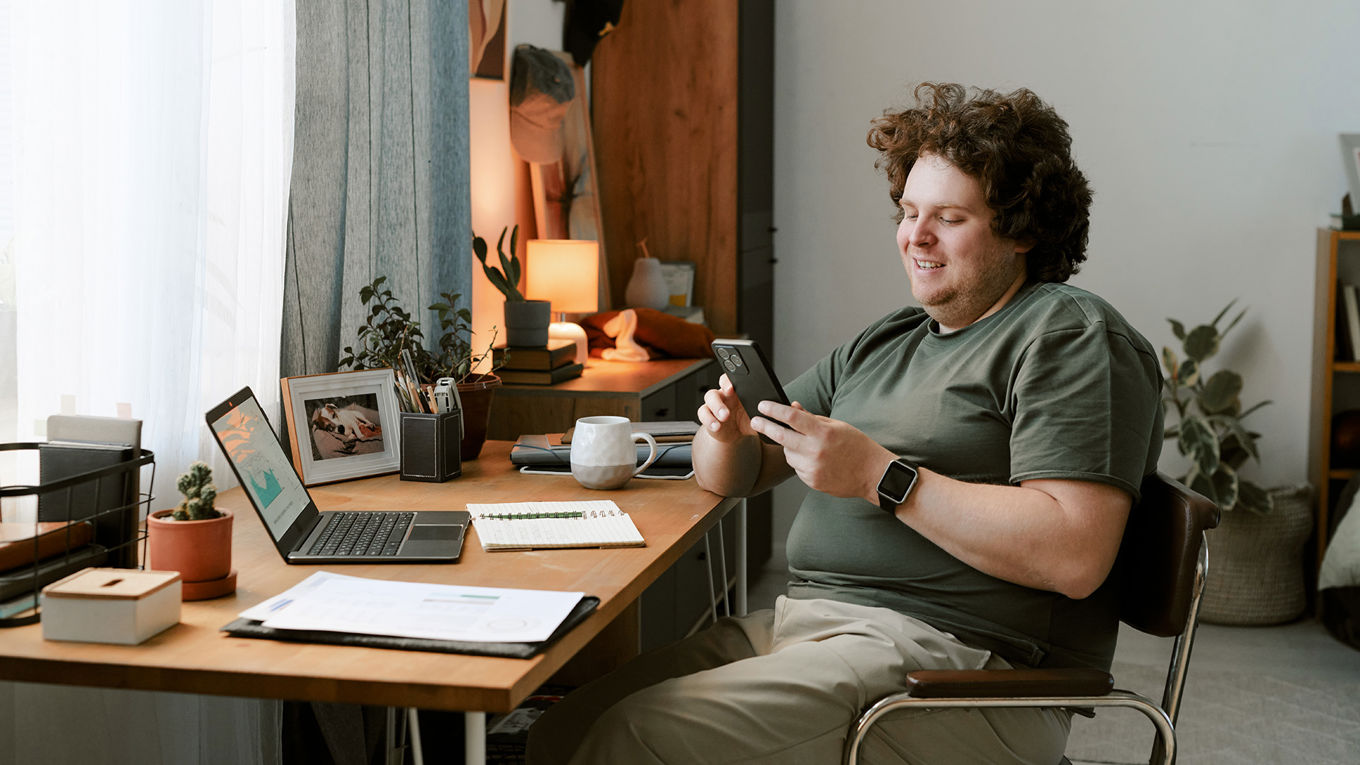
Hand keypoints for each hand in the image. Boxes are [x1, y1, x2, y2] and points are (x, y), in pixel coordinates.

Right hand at [697, 374, 757, 443]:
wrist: (735, 434)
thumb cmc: (747, 421)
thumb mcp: (757, 416)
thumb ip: (762, 412)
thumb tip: (774, 410)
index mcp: (736, 390)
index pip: (730, 379)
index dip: (729, 380)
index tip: (732, 388)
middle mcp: (724, 395)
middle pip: (718, 387)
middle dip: (722, 393)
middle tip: (728, 400)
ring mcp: (714, 404)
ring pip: (709, 398)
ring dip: (716, 407)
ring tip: (724, 418)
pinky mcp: (707, 415)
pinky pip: (703, 413)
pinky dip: (708, 420)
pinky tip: (717, 426)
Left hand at [750, 401, 894, 502]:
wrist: (872, 474)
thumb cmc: (857, 447)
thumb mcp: (837, 425)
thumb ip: (812, 417)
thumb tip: (792, 406)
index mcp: (823, 433)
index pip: (791, 417)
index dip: (773, 410)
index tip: (763, 405)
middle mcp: (816, 451)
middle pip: (781, 436)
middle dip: (764, 426)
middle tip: (755, 421)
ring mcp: (813, 468)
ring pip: (788, 453)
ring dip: (789, 446)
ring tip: (805, 445)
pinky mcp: (812, 481)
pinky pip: (796, 468)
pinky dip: (799, 461)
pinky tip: (814, 459)